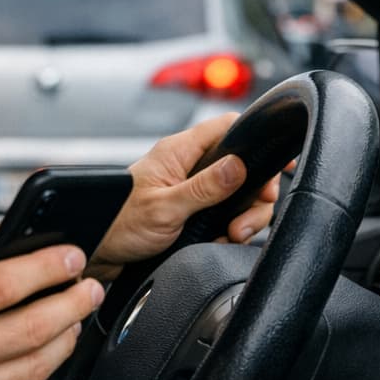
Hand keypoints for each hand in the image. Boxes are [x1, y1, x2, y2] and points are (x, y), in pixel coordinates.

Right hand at [0, 248, 105, 379]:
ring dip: (64, 340)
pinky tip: (28, 356)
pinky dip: (24, 372)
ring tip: (74, 320)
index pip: (3, 285)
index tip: (69, 256)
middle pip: (35, 328)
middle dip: (73, 302)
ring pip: (34, 368)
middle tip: (89, 287)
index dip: (46, 268)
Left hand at [90, 113, 282, 276]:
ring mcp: (192, 188)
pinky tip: (218, 241)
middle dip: (254, 197)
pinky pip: (225, 215)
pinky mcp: (192, 211)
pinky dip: (229, 231)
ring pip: (239, 195)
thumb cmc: (117, 224)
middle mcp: (188, 166)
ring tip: (230, 235)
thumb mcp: (165, 207)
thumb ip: (205, 187)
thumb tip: (240, 165)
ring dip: (244, 218)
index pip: (228, 127)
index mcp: (179, 152)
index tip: (282, 160)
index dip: (258, 138)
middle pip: (244, 168)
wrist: (97, 252)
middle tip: (243, 222)